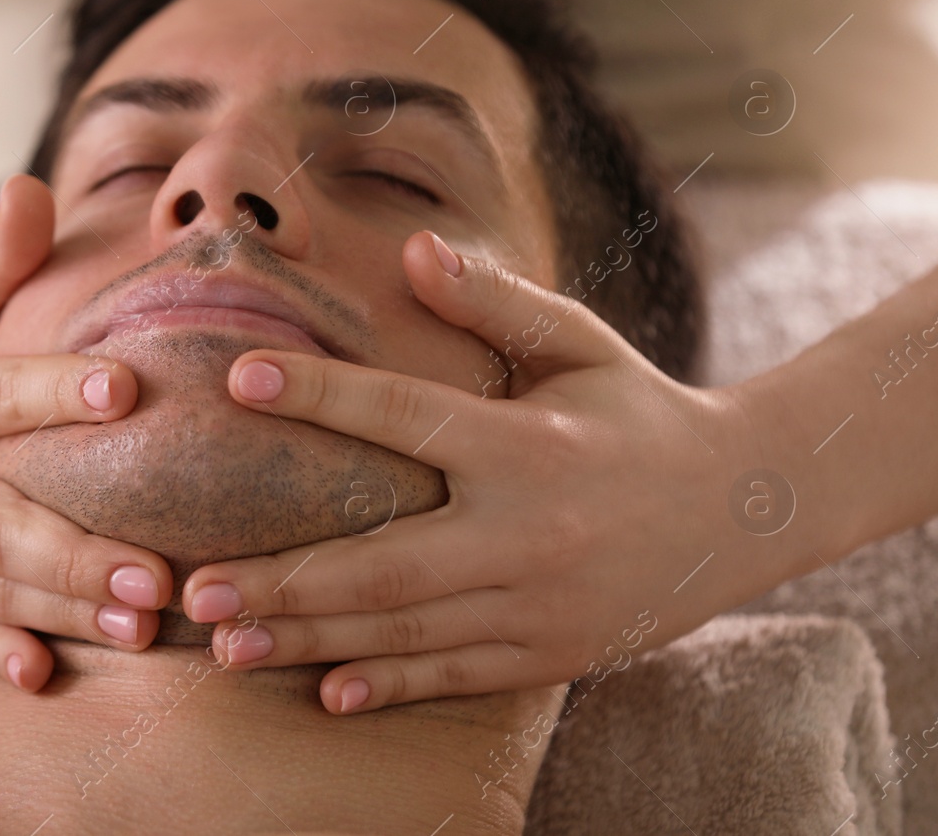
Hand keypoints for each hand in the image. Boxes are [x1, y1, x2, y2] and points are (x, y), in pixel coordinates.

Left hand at [180, 231, 803, 712]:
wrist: (744, 507)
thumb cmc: (638, 410)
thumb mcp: (579, 344)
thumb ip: (495, 301)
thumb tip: (412, 246)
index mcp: (528, 443)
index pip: (406, 414)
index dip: (320, 393)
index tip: (237, 379)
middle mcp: (530, 532)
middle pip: (385, 563)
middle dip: (283, 579)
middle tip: (193, 587)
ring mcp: (541, 605)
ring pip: (406, 631)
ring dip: (309, 640)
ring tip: (224, 645)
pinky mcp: (553, 654)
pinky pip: (457, 676)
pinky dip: (389, 685)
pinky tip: (323, 690)